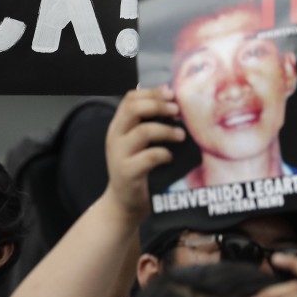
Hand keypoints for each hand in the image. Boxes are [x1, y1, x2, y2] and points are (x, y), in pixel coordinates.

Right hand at [103, 86, 184, 219]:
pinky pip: (149, 157)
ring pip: (143, 132)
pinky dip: (164, 154)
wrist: (124, 204)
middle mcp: (115, 137)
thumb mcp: (140, 143)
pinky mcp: (127, 173)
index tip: (171, 95)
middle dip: (159, 105)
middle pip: (133, 108)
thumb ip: (150, 122)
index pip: (130, 98)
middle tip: (177, 111)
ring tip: (181, 135)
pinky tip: (171, 157)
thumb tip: (171, 97)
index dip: (152, 92)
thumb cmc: (139, 170)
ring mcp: (119, 155)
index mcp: (118, 126)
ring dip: (167, 130)